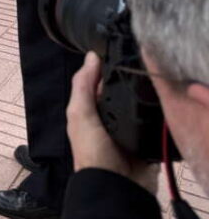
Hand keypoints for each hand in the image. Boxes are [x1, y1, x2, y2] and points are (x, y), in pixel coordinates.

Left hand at [67, 52, 158, 194]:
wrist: (117, 185)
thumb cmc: (92, 151)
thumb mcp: (80, 114)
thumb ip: (83, 85)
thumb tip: (91, 56)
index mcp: (88, 111)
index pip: (98, 83)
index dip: (105, 69)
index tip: (117, 52)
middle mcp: (107, 118)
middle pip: (119, 93)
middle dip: (125, 84)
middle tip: (137, 68)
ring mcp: (126, 129)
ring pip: (135, 106)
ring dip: (139, 100)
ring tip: (147, 86)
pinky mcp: (144, 139)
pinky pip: (150, 122)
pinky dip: (152, 116)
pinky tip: (156, 106)